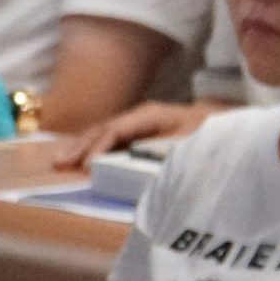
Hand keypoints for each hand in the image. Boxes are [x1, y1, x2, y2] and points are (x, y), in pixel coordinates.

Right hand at [52, 100, 217, 170]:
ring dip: (80, 147)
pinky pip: (108, 139)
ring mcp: (136, 123)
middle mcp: (139, 116)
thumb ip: (168, 149)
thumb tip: (144, 159)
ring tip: (59, 161)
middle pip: (103, 129)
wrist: (220, 122)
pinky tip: (76, 158)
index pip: (117, 130)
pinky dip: (90, 148)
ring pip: (101, 133)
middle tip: (60, 163)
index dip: (100, 147)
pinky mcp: (136, 133)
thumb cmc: (207, 132)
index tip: (87, 165)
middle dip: (80, 146)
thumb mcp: (191, 141)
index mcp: (151, 115)